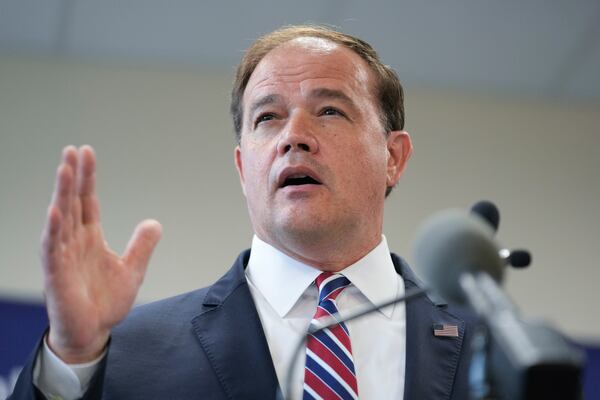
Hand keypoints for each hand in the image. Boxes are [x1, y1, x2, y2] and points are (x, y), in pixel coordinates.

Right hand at [41, 145, 161, 362]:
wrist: (93, 332)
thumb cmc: (106, 302)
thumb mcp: (132, 270)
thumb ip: (141, 245)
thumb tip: (154, 222)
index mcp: (90, 238)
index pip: (87, 201)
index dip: (87, 178)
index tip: (87, 153)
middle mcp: (73, 242)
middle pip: (72, 202)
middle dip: (72, 176)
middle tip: (72, 149)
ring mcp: (63, 256)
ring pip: (60, 219)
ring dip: (61, 194)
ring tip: (64, 169)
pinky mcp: (56, 275)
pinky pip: (52, 249)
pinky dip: (53, 230)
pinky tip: (55, 211)